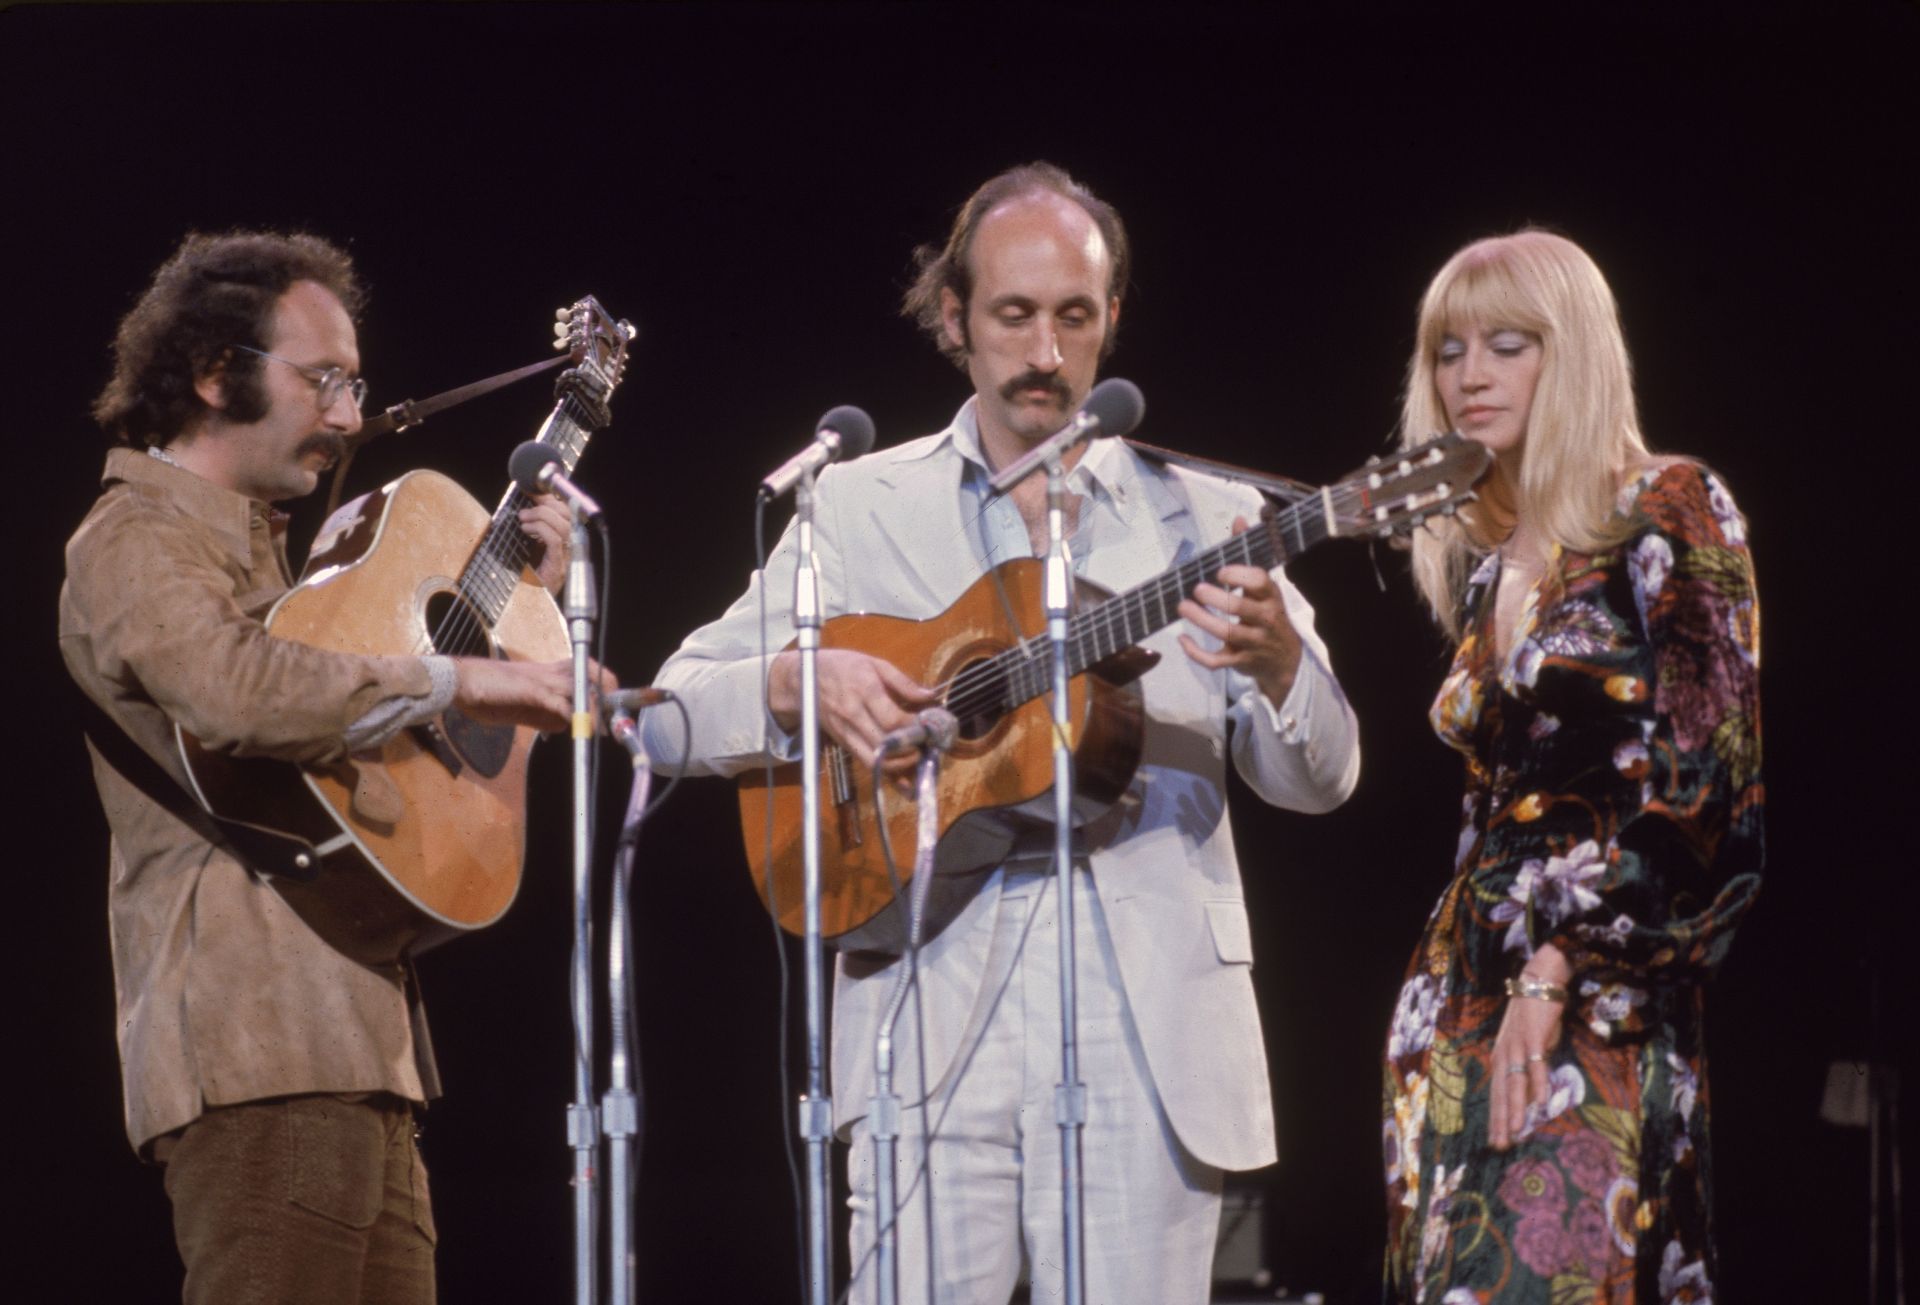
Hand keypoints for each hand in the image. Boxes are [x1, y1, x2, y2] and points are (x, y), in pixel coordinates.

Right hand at [452, 656, 617, 733]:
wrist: (461, 681)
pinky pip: (563, 703)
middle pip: (594, 674)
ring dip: (599, 708)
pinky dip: (577, 716)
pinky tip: (584, 728)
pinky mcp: (534, 692)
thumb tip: (565, 725)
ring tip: (608, 728)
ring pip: (584, 687)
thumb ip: (545, 714)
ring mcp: (543, 680)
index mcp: (549, 673)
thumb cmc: (488, 693)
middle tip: (617, 720)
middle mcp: (551, 673)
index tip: (617, 705)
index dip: (605, 686)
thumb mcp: (523, 705)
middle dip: (612, 694)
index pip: (587, 672)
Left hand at [518, 493, 572, 595]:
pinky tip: (526, 529)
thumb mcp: (527, 551)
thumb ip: (530, 533)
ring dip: (541, 516)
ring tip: (523, 518)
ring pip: (563, 526)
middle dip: (547, 504)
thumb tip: (520, 511)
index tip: (534, 491)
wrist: (527, 609)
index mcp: (565, 543)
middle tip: (527, 503)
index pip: (567, 513)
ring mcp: (567, 558)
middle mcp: (571, 549)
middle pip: (569, 516)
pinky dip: (540, 529)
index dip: (553, 499)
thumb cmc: (527, 582)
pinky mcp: (559, 566)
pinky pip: (555, 540)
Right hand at [768, 648, 938, 773]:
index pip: (892, 719)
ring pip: (875, 760)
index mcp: (863, 690)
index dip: (915, 727)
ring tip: (918, 757)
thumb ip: (902, 681)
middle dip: (911, 749)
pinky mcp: (844, 744)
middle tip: (928, 745)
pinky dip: (886, 774)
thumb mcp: (873, 663)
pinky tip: (904, 779)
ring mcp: (846, 733)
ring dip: (901, 765)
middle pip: (885, 743)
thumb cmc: (841, 667)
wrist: (802, 680)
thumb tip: (929, 695)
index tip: (930, 725)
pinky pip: (867, 763)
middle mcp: (853, 715)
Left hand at [1176, 516, 1303, 704]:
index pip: (1260, 582)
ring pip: (1227, 634)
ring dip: (1202, 620)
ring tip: (1183, 607)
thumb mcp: (1263, 587)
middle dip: (1216, 599)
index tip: (1220, 571)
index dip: (1240, 576)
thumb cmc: (1267, 614)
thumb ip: (1247, 554)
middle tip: (1196, 589)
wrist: (1284, 660)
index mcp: (1270, 596)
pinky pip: (1217, 661)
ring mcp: (1254, 643)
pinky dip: (1197, 653)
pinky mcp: (1241, 662)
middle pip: (1240, 609)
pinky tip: (1182, 639)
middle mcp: (1265, 619)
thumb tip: (1239, 520)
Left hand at [1488, 943, 1571, 1149]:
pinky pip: (1537, 1065)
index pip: (1496, 1093)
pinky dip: (1539, 1083)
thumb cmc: (1534, 1018)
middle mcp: (1504, 1054)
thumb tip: (1536, 1094)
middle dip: (1501, 1120)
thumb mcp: (1528, 1047)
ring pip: (1515, 1083)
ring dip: (1515, 1108)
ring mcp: (1517, 1047)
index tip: (1496, 1140)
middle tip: (1500, 1145)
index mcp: (1501, 1058)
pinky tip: (1541, 1102)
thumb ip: (1529, 1069)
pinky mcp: (1533, 1038)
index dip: (1496, 1117)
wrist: (1537, 984)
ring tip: (1516, 1131)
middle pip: (1501, 1092)